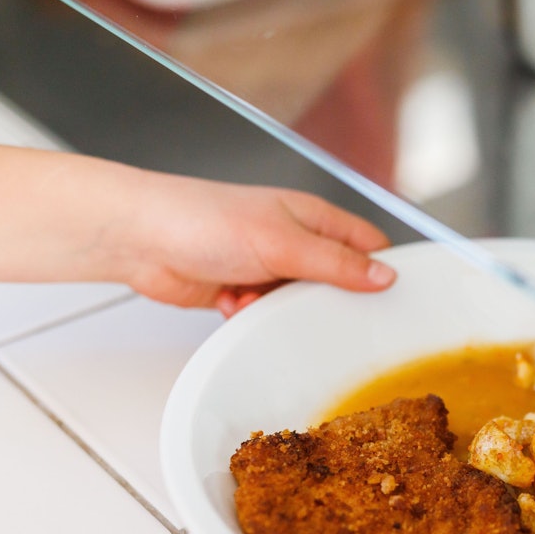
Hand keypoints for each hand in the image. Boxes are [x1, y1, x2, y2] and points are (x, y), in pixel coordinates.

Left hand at [0, 146, 394, 312]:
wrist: (141, 238)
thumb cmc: (203, 218)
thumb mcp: (284, 242)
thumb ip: (337, 263)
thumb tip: (384, 276)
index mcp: (314, 217)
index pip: (369, 245)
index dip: (383, 270)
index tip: (392, 298)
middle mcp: (295, 240)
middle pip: (336, 280)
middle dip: (327, 300)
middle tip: (325, 316)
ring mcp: (269, 266)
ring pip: (300, 303)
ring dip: (282, 310)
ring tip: (261, 299)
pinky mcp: (244, 290)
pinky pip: (266, 314)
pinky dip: (253, 314)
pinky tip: (235, 301)